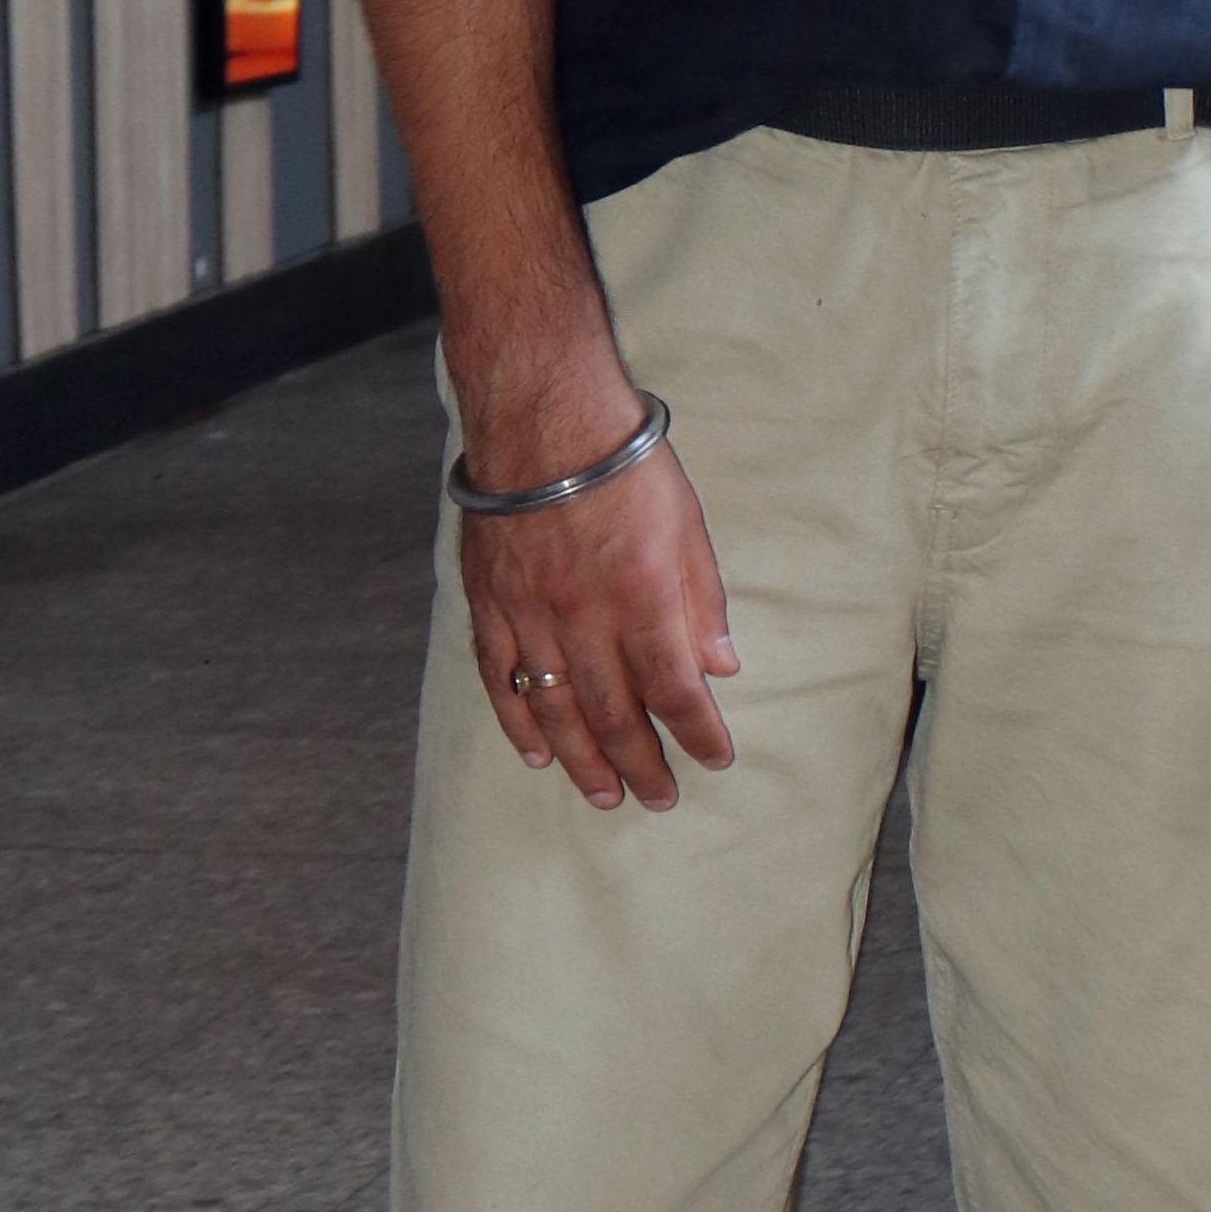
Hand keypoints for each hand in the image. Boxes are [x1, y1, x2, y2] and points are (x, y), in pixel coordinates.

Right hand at [460, 432, 737, 807]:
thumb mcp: (687, 525)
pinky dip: (518, 721)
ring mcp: (530, 612)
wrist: (542, 414)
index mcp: (641, 595)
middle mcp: (583, 615)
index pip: (674, 688)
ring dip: (582, 759)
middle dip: (640, 763)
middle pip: (613, 712)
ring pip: (555, 708)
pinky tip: (537, 754)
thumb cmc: (625, 463)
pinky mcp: (490, 601)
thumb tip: (720, 668)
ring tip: (603, 795)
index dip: (697, 732)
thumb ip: (702, 601)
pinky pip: (502, 677)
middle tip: (658, 797)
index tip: (715, 758)